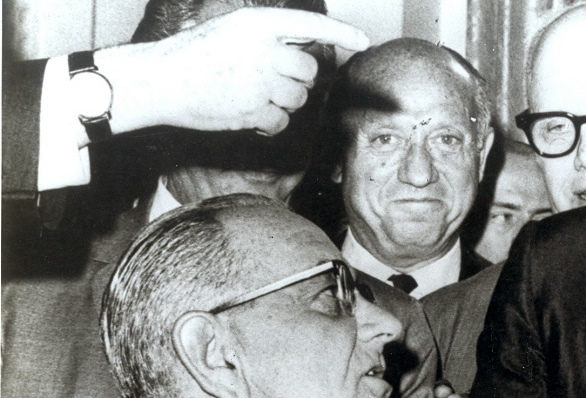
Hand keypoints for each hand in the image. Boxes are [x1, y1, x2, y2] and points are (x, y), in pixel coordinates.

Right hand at [97, 8, 368, 137]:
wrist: (160, 80)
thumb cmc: (195, 55)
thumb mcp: (232, 30)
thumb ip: (268, 37)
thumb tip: (305, 52)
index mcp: (258, 24)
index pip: (311, 26)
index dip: (341, 33)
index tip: (362, 42)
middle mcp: (264, 50)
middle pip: (310, 69)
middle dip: (299, 79)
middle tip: (274, 80)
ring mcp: (260, 82)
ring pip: (299, 98)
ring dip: (285, 101)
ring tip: (254, 95)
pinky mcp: (253, 111)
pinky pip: (282, 122)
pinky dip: (271, 124)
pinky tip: (252, 116)